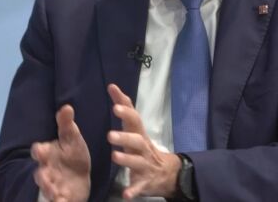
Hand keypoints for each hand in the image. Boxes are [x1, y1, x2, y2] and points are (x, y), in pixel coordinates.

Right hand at [31, 105, 90, 201]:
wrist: (80, 176)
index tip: (40, 150)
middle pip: (40, 174)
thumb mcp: (72, 138)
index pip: (39, 151)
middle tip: (44, 177)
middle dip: (42, 177)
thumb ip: (66, 124)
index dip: (39, 151)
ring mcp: (54, 185)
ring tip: (54, 194)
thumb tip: (67, 106)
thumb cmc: (72, 154)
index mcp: (48, 154)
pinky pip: (59, 201)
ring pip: (47, 189)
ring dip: (49, 191)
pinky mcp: (62, 198)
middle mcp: (47, 170)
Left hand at [107, 84, 181, 199]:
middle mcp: (144, 148)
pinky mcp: (145, 182)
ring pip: (137, 162)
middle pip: (136, 141)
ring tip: (114, 157)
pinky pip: (139, 187)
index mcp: (139, 134)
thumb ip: (124, 109)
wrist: (169, 174)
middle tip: (109, 135)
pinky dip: (133, 190)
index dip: (126, 113)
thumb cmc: (144, 147)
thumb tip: (112, 86)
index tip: (115, 106)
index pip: (134, 120)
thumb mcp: (135, 128)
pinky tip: (126, 194)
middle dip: (124, 137)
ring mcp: (146, 166)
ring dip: (126, 160)